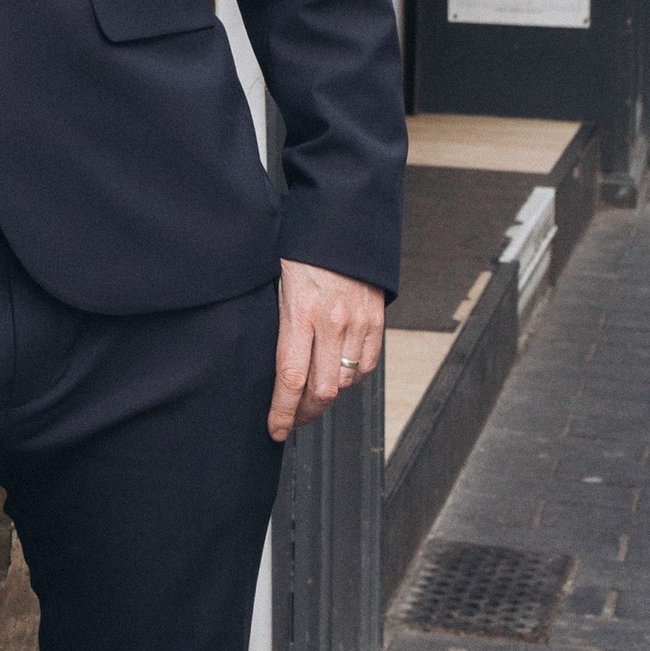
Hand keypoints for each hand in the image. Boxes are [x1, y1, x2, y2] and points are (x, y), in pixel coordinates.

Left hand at [269, 260, 384, 441]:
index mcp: (301, 312)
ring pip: (346, 381)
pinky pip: (367, 364)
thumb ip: (279, 324)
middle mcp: (332, 322)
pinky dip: (352, 376)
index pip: (291, 377)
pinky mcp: (376, 321)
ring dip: (328, 394)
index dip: (283, 411)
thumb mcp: (277, 283)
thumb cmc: (302, 249)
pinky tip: (338, 372)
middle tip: (292, 419)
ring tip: (312, 394)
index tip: (275, 429)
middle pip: (323, 390)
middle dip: (305, 412)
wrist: (342, 222)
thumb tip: (273, 365)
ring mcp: (358, 323)